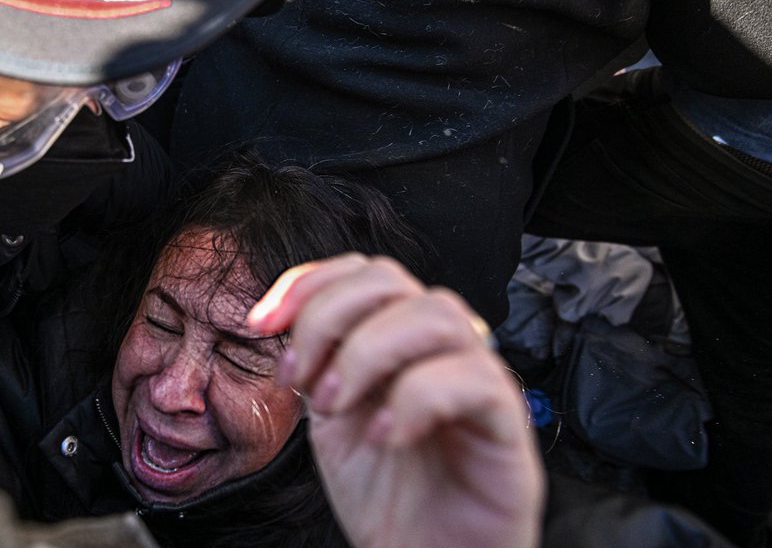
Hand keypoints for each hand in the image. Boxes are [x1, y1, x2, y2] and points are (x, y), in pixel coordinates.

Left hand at [248, 254, 544, 547]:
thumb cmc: (389, 498)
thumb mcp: (332, 421)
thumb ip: (317, 365)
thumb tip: (283, 323)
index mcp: (397, 341)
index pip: (360, 272)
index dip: (308, 283)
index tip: (262, 323)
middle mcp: (439, 348)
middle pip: (391, 278)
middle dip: (329, 317)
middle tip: (304, 380)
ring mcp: (478, 377)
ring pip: (437, 312)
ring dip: (369, 351)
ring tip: (339, 406)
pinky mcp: (509, 421)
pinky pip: (475, 377)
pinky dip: (416, 397)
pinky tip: (385, 434)